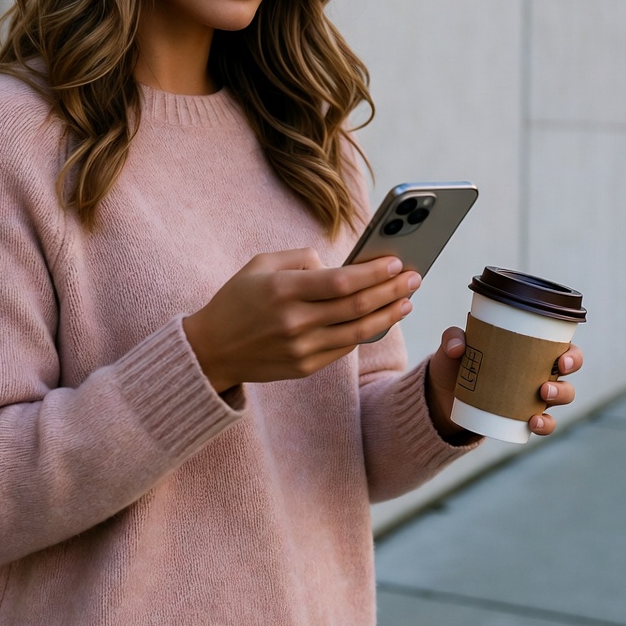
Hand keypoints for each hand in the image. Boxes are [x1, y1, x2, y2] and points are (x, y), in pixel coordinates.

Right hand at [183, 249, 420, 392]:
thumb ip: (301, 258)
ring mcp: (301, 348)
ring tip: (407, 301)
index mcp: (283, 289)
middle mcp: (294, 321)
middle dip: (392, 290)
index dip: (374, 272)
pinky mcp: (305, 367)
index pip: (342, 281)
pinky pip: (345, 348)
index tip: (397, 261)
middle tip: (414, 278)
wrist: (211, 349)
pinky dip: (367, 332)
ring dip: (388, 315)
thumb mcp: (260, 265)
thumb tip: (339, 264)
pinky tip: (381, 320)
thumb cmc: (237, 299)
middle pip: (357, 306)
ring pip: (358, 331)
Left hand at [426, 327, 581, 439]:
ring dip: (560, 395)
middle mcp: (536, 371)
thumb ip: (452, 339)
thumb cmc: (455, 364)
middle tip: (555, 372)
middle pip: (567, 373)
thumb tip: (457, 348)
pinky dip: (544, 424)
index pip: (561, 347)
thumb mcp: (451, 347)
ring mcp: (532, 395)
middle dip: (569, 373)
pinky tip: (534, 423)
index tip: (563, 358)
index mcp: (528, 349)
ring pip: (562, 396)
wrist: (443, 396)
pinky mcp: (522, 415)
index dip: (572, 354)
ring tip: (543, 394)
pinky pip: (543, 422)